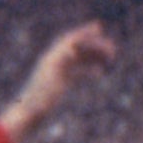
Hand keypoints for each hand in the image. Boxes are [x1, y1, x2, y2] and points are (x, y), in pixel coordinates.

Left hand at [3, 21, 117, 137]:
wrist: (29, 114)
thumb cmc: (39, 100)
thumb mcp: (51, 80)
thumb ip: (60, 63)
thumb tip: (71, 50)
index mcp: (51, 59)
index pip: (70, 40)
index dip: (84, 33)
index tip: (99, 28)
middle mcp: (54, 62)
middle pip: (77, 48)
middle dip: (94, 45)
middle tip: (113, 49)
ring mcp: (57, 72)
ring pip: (79, 59)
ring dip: (94, 56)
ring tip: (110, 58)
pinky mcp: (59, 82)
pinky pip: (76, 71)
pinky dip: (88, 70)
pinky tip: (99, 73)